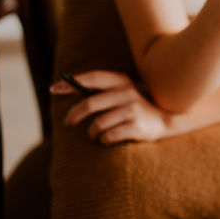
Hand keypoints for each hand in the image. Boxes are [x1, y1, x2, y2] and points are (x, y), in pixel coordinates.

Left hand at [50, 71, 176, 143]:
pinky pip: (108, 136)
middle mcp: (128, 93)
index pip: (93, 78)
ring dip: (92, 132)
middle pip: (90, 104)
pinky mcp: (136, 126)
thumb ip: (103, 91)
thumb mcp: (124, 93)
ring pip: (98, 124)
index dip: (72, 83)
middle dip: (74, 115)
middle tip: (68, 122)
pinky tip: (108, 139)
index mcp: (123, 81)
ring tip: (95, 134)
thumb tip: (68, 87)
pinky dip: (104, 140)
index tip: (53, 89)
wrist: (166, 121)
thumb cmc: (137, 107)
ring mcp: (132, 110)